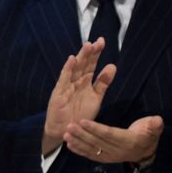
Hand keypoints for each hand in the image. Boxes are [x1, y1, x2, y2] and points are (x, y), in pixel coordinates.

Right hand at [42, 39, 115, 155]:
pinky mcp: (59, 93)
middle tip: (98, 41)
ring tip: (87, 45)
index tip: (102, 41)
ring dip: (81, 57)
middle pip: (84, 64)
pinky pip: (64, 79)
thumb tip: (112, 66)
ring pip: (75, 69)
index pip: (91, 64)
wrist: (69, 131)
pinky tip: (72, 59)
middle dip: (90, 52)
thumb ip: (103, 83)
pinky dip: (68, 69)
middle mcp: (76, 81)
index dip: (96, 54)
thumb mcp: (96, 98)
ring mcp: (67, 86)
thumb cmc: (81, 115)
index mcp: (85, 82)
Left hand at [65, 115, 162, 163]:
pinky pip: (90, 155)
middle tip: (69, 126)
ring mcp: (110, 156)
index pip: (109, 134)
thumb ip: (153, 125)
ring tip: (65, 135)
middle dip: (81, 134)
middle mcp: (117, 151)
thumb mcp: (153, 129)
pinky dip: (79, 150)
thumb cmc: (147, 135)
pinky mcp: (104, 158)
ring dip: (77, 142)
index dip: (96, 129)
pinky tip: (68, 145)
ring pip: (91, 149)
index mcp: (128, 141)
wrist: (146, 152)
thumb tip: (157, 120)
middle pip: (97, 142)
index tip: (83, 121)